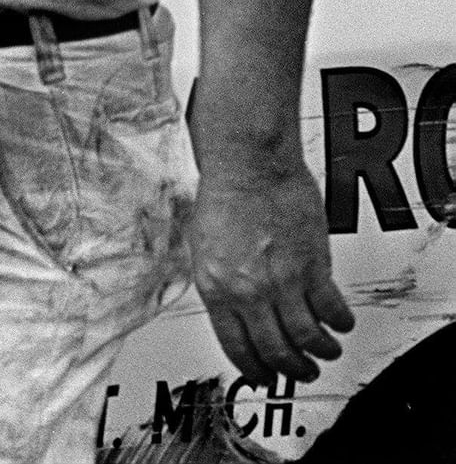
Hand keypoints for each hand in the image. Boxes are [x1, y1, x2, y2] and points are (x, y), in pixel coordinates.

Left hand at [189, 167, 353, 384]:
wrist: (248, 166)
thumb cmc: (224, 197)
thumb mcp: (204, 249)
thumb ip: (220, 285)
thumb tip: (232, 313)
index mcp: (217, 288)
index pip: (237, 348)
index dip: (255, 370)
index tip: (265, 377)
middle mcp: (250, 291)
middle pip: (277, 352)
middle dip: (292, 370)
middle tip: (302, 371)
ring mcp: (283, 281)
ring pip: (308, 339)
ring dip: (321, 352)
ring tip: (325, 351)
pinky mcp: (314, 267)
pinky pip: (332, 310)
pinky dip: (340, 323)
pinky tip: (340, 322)